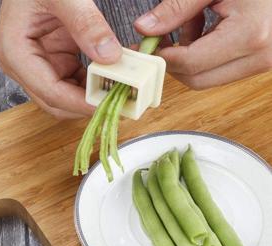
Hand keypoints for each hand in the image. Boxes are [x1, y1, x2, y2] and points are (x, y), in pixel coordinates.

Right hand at [0, 0, 121, 118]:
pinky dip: (94, 84)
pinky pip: (76, 85)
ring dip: (92, 97)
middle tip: (115, 103)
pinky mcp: (57, 64)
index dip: (79, 103)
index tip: (105, 104)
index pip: (50, 91)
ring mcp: (42, 66)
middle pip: (57, 102)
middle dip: (86, 105)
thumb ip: (85, 23)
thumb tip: (109, 56)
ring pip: (68, 98)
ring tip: (117, 90)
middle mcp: (25, 65)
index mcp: (16, 52)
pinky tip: (110, 78)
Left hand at [135, 0, 271, 89]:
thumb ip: (176, 8)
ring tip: (189, 23)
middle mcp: (258, 57)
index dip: (163, 57)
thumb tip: (145, 28)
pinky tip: (204, 28)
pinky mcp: (255, 62)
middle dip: (172, 62)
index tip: (145, 47)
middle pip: (195, 79)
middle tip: (158, 41)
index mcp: (250, 34)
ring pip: (205, 77)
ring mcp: (259, 63)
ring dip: (187, 57)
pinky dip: (201, 55)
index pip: (190, 63)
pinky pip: (217, 70)